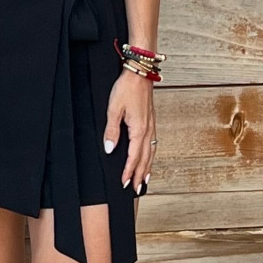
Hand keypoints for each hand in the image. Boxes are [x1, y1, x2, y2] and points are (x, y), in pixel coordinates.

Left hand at [104, 68, 156, 193]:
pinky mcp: (151, 121)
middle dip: (140, 175)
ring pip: (151, 152)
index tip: (124, 183)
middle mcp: (148, 130)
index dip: (128, 171)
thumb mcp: (114, 109)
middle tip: (136, 189)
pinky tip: (149, 158)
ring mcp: (151, 125)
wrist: (140, 73)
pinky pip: (153, 143)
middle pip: (145, 158)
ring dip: (147, 167)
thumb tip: (109, 149)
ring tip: (144, 180)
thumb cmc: (127, 88)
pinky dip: (151, 155)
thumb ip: (111, 131)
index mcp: (139, 129)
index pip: (133, 157)